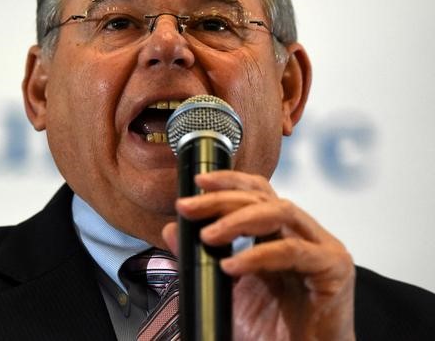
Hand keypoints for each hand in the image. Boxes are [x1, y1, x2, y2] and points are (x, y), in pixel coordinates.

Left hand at [162, 170, 354, 340]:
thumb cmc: (268, 331)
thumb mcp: (222, 289)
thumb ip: (198, 258)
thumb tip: (170, 230)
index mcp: (278, 234)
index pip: (256, 192)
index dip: (228, 181)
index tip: (196, 183)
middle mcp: (302, 235)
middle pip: (263, 197)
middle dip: (221, 199)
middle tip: (188, 208)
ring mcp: (321, 248)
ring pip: (279, 212)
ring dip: (238, 219)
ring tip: (208, 235)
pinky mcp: (335, 269)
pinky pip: (293, 250)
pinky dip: (258, 255)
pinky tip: (233, 266)